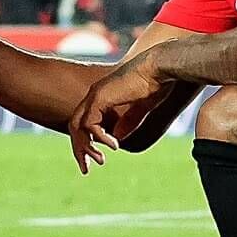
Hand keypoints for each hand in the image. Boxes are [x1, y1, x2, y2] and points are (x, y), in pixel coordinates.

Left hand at [67, 52, 168, 173]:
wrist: (161, 67)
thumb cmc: (156, 82)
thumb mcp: (140, 108)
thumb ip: (128, 121)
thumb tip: (116, 138)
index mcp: (102, 97)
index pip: (84, 123)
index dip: (85, 142)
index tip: (93, 159)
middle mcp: (94, 96)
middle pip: (75, 126)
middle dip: (79, 149)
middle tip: (85, 169)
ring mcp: (95, 95)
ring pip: (78, 126)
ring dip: (86, 147)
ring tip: (100, 161)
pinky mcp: (100, 98)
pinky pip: (90, 124)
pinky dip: (99, 137)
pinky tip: (113, 146)